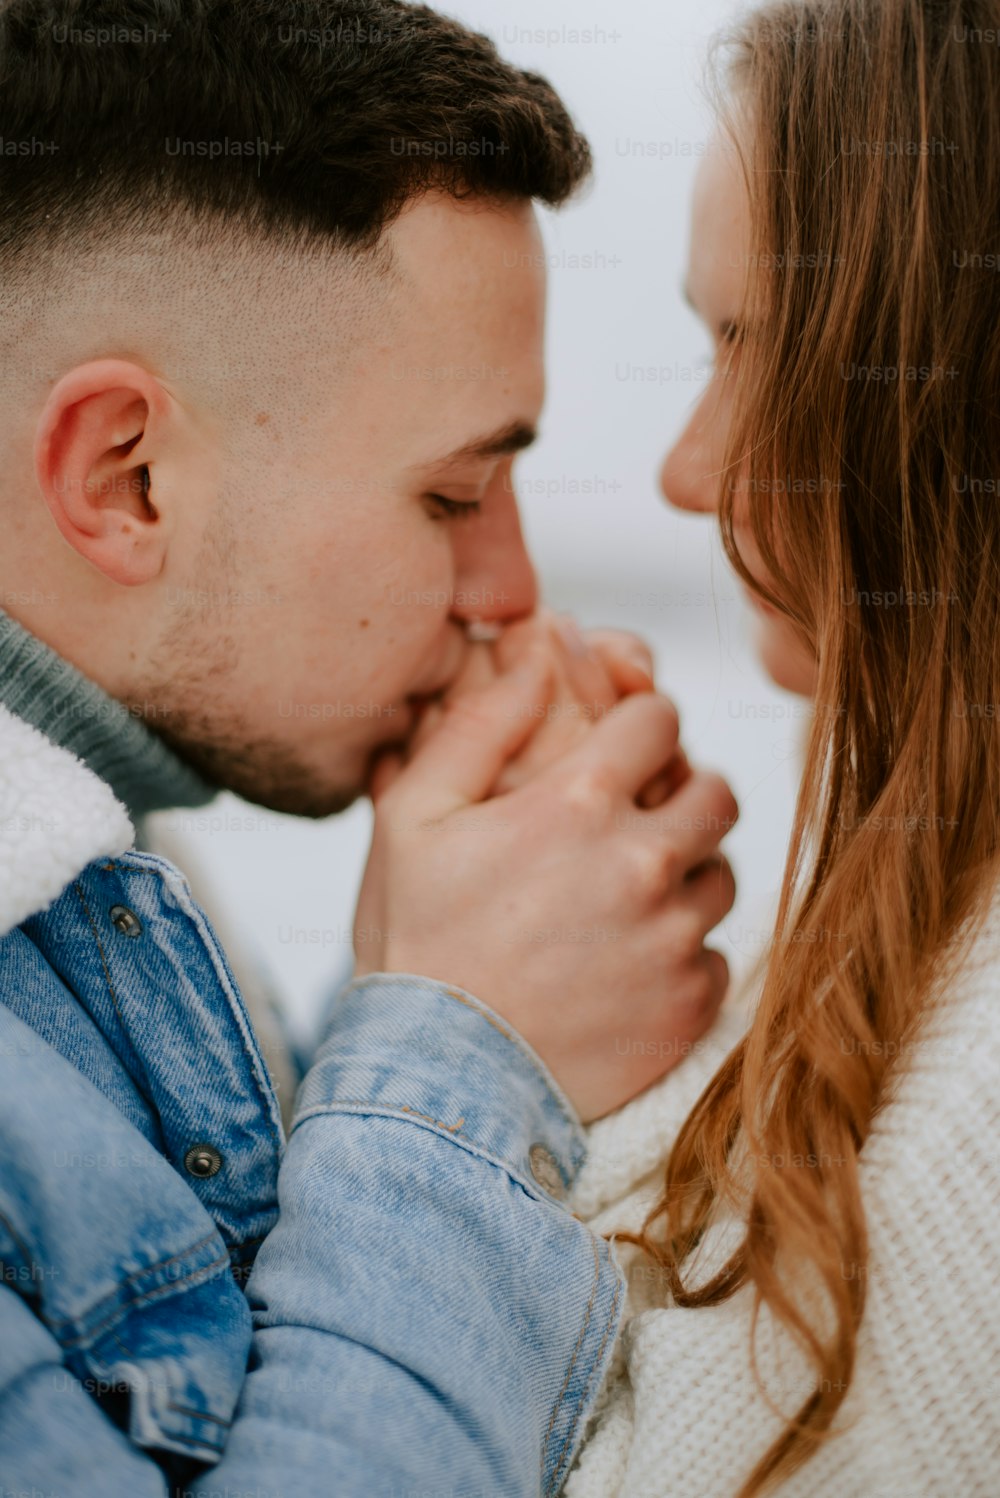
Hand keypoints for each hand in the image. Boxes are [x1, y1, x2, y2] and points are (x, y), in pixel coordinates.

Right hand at [355, 648, 737, 1120]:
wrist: (439, 1084)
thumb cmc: (417, 943)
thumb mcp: (412, 819)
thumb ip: (476, 727)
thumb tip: (532, 661)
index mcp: (577, 803)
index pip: (661, 719)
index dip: (641, 726)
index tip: (622, 751)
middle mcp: (642, 863)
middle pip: (717, 792)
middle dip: (683, 793)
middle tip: (640, 820)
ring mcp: (673, 937)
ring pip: (722, 874)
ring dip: (686, 875)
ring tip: (628, 900)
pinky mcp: (690, 1004)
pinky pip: (715, 953)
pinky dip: (682, 953)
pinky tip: (627, 965)